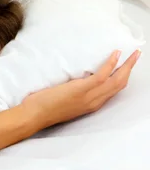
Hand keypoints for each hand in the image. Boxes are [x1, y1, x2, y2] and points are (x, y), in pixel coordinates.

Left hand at [22, 49, 141, 128]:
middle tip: (136, 56)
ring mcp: (89, 96)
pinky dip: (110, 64)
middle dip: (130, 69)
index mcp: (91, 104)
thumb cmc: (43, 107)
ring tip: (133, 53)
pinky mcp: (81, 89)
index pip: (112, 91)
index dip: (122, 78)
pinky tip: (115, 54)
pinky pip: (102, 76)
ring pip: (116, 80)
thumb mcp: (64, 100)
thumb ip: (74, 92)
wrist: (34, 115)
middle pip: (119, 85)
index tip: (126, 67)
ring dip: (127, 65)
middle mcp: (94, 101)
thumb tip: (75, 78)